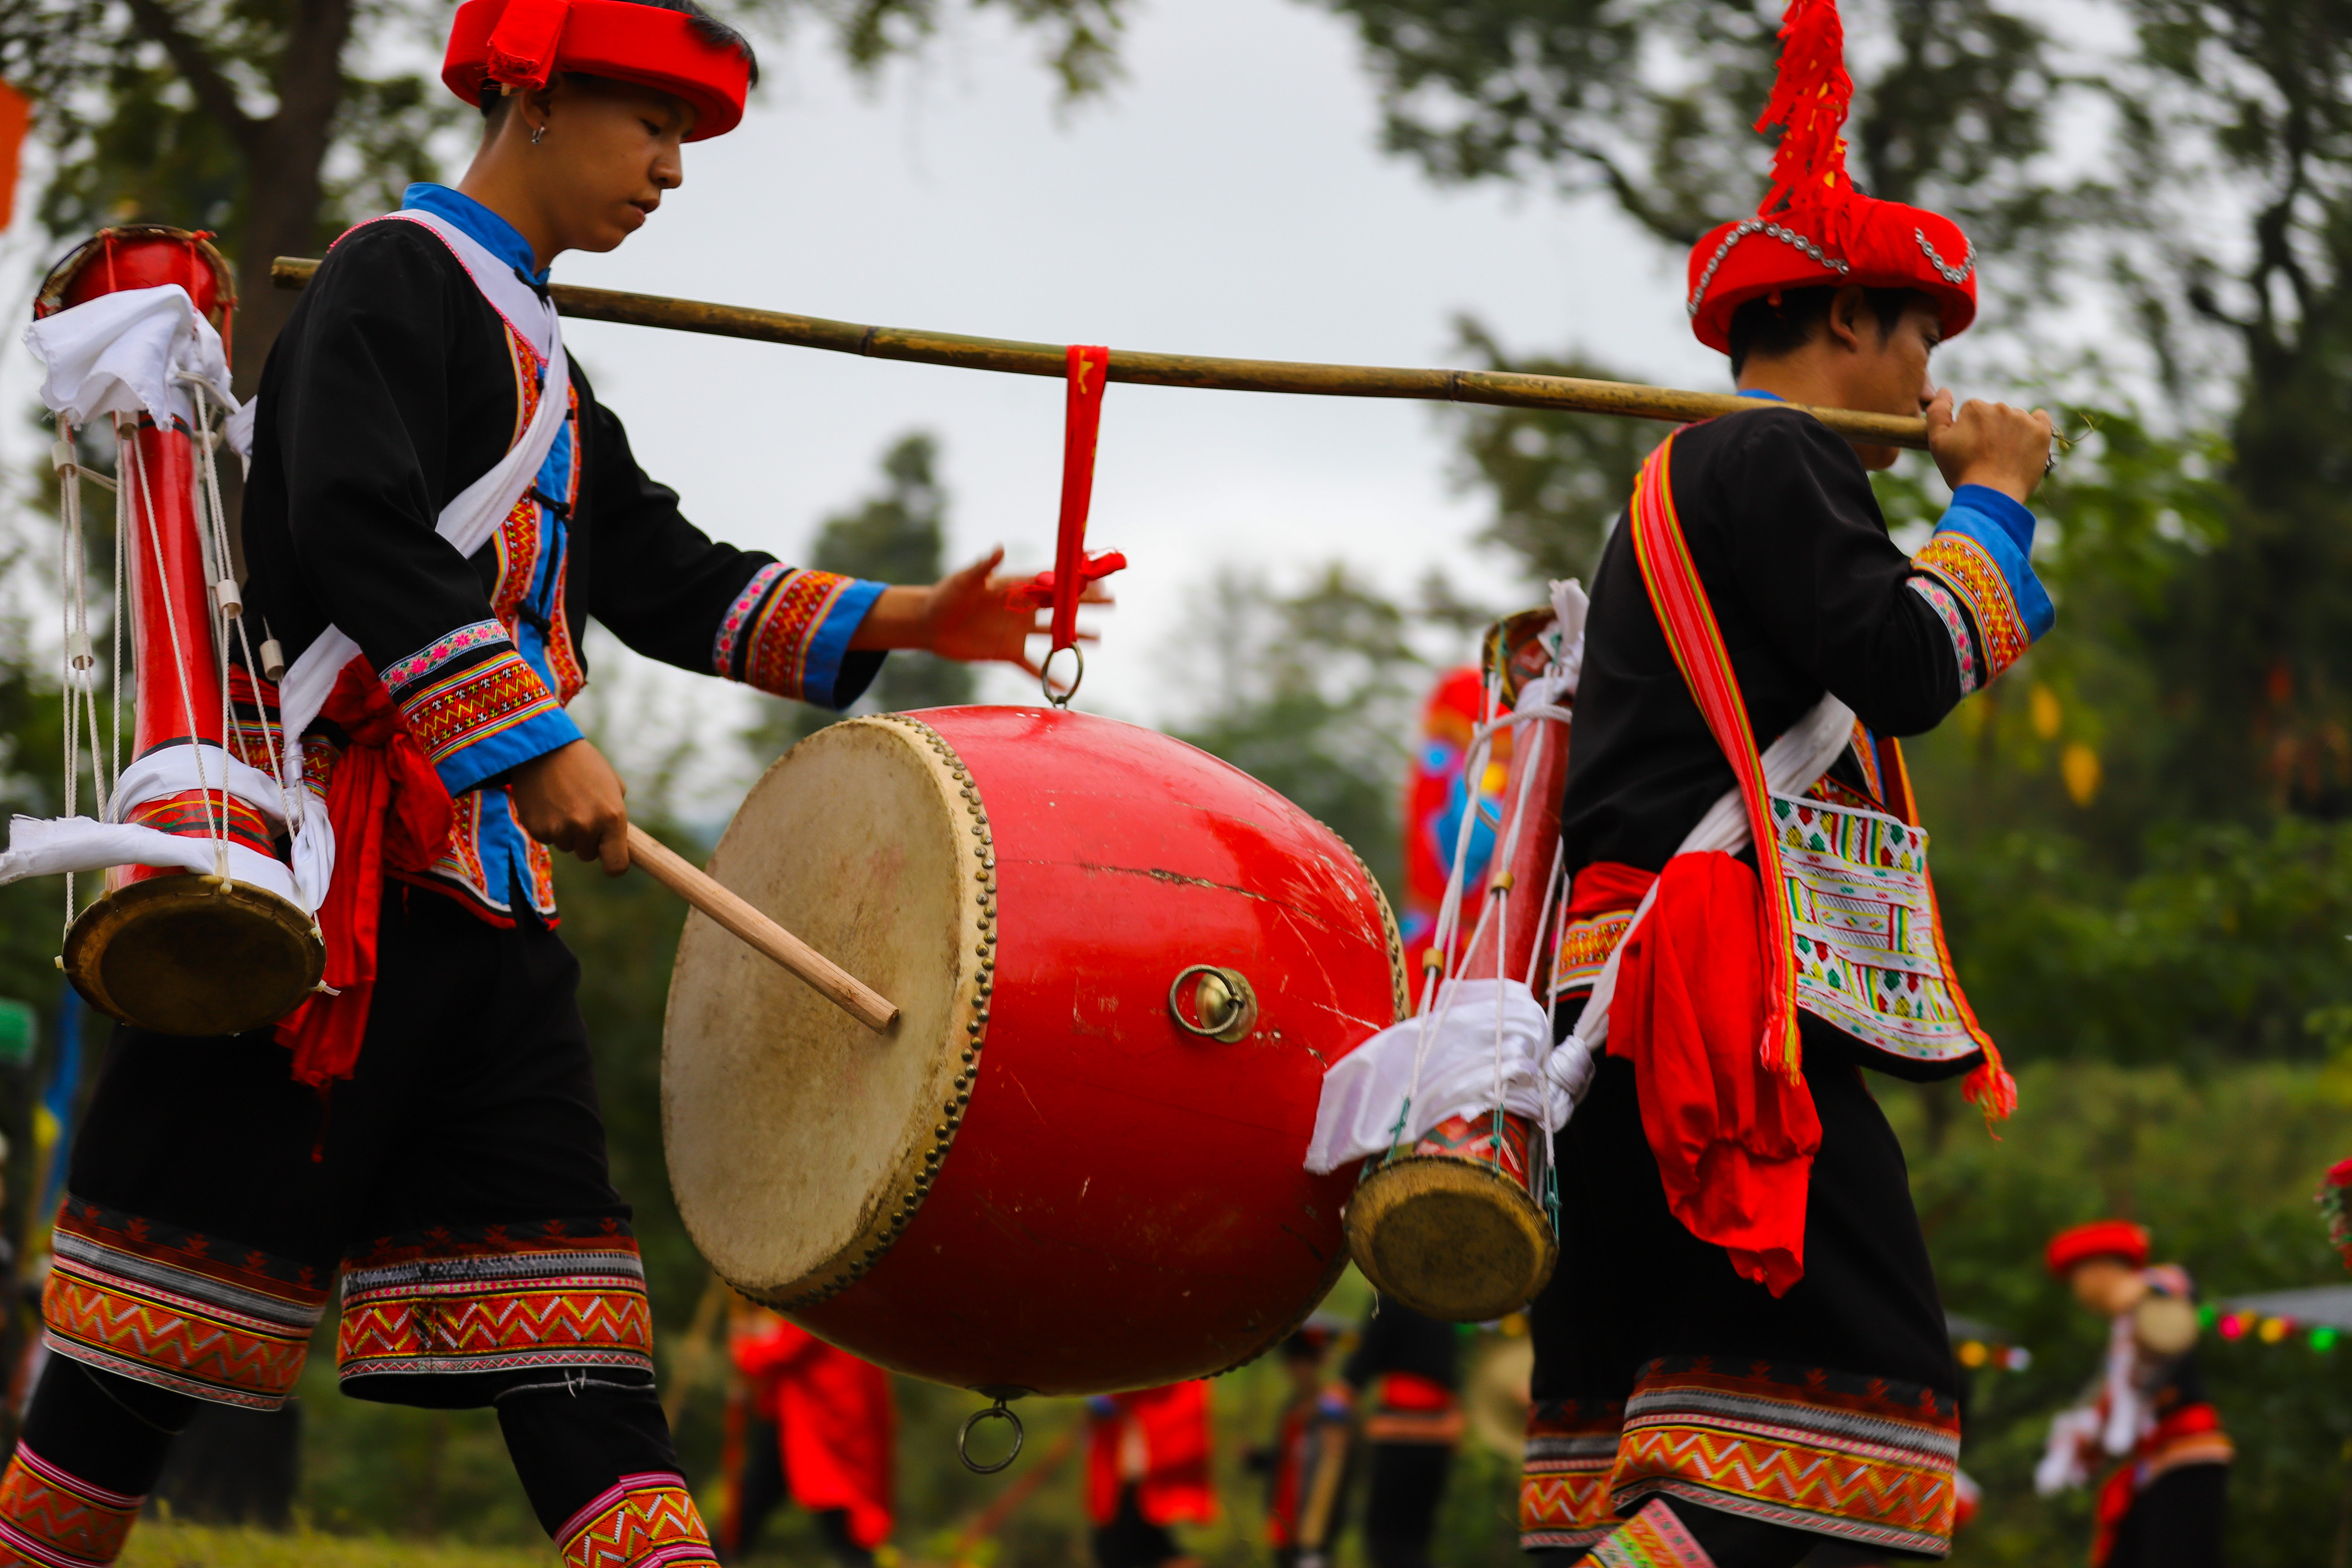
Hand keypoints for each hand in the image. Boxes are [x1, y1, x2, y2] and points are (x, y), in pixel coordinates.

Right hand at [509, 738, 629, 874]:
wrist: (543, 747)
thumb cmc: (584, 764)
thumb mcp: (612, 785)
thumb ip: (617, 816)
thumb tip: (617, 842)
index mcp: (612, 817)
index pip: (617, 865)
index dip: (614, 865)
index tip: (609, 859)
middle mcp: (587, 827)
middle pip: (588, 855)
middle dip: (587, 840)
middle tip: (580, 812)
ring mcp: (560, 829)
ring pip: (567, 846)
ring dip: (566, 832)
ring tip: (563, 802)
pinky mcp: (537, 829)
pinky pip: (547, 838)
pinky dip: (547, 826)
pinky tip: (547, 803)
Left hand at [849, 547, 1112, 676]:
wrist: (930, 622)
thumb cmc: (946, 594)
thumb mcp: (965, 579)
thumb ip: (984, 566)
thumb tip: (998, 547)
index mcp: (1015, 588)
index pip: (1050, 584)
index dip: (1073, 583)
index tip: (1096, 580)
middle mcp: (1021, 608)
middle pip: (1060, 607)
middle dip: (1086, 605)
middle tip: (1112, 603)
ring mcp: (1017, 631)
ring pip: (1052, 634)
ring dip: (1074, 636)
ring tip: (1098, 639)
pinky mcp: (1007, 651)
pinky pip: (1032, 664)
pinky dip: (1048, 673)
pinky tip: (1065, 681)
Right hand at [1926, 388, 2053, 502]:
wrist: (1992, 495)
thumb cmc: (1962, 471)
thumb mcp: (1937, 442)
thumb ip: (1937, 412)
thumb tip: (1945, 390)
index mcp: (1975, 407)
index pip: (1972, 413)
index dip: (1969, 432)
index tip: (1969, 450)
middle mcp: (2000, 407)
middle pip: (1994, 415)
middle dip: (1990, 431)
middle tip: (1986, 457)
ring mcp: (2022, 418)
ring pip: (2015, 419)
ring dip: (2010, 433)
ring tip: (2004, 458)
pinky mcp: (2041, 431)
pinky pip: (2041, 418)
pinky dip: (2035, 426)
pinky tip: (2026, 443)